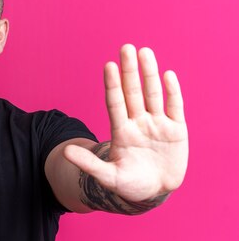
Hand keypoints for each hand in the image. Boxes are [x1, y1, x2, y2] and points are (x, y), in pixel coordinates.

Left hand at [64, 44, 187, 201]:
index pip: (115, 103)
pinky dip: (172, 92)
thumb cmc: (128, 185)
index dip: (112, 85)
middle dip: (130, 71)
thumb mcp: (107, 176)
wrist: (153, 193)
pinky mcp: (176, 130)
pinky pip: (174, 107)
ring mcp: (157, 124)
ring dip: (150, 74)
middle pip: (133, 93)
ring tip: (145, 52)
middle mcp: (138, 123)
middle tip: (126, 47)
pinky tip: (167, 74)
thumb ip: (88, 164)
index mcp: (121, 132)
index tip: (108, 65)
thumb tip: (64, 152)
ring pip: (153, 94)